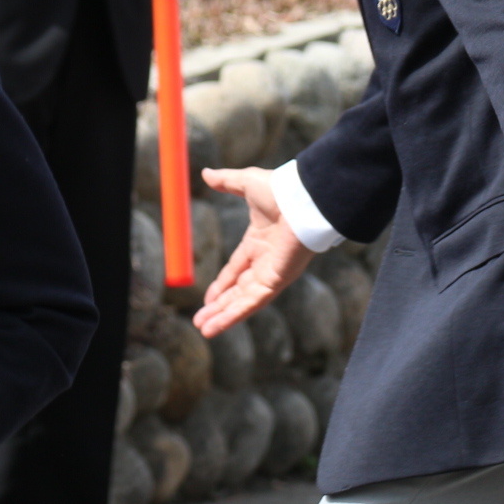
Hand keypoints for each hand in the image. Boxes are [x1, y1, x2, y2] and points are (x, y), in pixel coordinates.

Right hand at [195, 166, 316, 336]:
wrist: (303, 199)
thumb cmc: (281, 191)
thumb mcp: (246, 183)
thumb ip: (226, 181)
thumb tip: (206, 173)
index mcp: (259, 243)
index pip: (236, 270)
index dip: (221, 285)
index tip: (207, 298)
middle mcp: (266, 262)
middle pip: (237, 291)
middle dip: (219, 306)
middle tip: (200, 320)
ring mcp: (272, 273)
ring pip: (243, 301)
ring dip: (223, 316)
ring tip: (203, 330)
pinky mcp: (276, 281)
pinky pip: (251, 303)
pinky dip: (233, 315)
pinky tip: (216, 326)